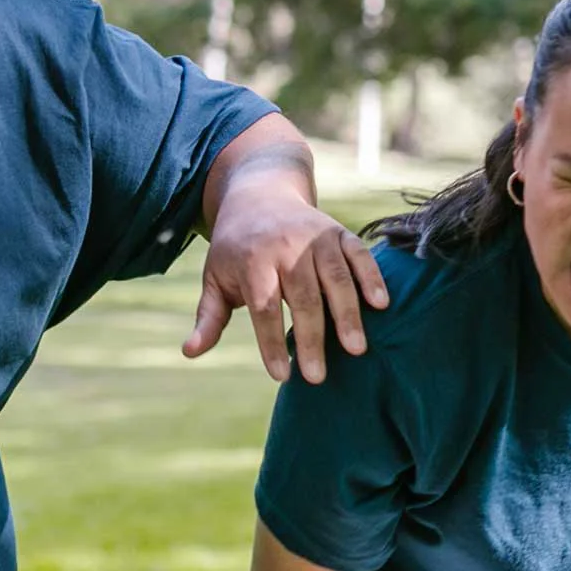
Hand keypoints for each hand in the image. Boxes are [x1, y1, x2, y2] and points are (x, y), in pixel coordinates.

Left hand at [184, 189, 388, 382]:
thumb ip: (209, 316)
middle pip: (303, 297)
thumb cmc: (237, 249)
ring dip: (348, 314)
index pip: (264, 307)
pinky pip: (359, 255)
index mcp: (252, 259)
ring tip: (357, 350)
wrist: (260, 194)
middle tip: (319, 376)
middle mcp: (286, 246)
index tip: (281, 376)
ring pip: (335, 278)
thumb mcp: (216, 277)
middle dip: (312, 338)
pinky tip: (381, 305)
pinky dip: (372, 278)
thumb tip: (190, 352)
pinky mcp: (339, 232)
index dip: (271, 343)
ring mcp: (316, 237)